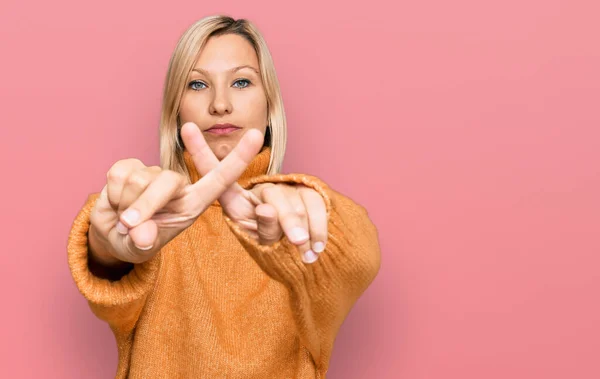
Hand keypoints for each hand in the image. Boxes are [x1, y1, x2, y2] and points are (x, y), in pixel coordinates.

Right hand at [88, 122, 263, 263]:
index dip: (239, 158)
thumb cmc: (138, 242)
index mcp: (194, 203)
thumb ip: (144, 242)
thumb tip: (141, 233)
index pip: (221, 179)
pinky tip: (116, 203)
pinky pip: (118, 174)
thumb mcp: (142, 248)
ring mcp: (154, 173)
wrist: (111, 235)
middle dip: (147, 204)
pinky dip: (112, 195)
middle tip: (129, 226)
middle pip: (168, 181)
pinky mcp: (129, 166)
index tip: (257, 134)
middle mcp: (178, 186)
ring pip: (139, 178)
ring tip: (127, 218)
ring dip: (126, 204)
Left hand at [185, 122, 327, 263]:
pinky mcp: (310, 190)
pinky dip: (319, 228)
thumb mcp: (259, 236)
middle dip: (285, 219)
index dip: (201, 152)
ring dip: (305, 227)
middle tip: (295, 240)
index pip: (216, 174)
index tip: (187, 127)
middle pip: (272, 195)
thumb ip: (261, 226)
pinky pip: (317, 206)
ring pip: (296, 203)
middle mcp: (261, 187)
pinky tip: (318, 247)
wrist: (300, 237)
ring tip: (308, 251)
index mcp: (237, 198)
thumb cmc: (268, 237)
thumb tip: (265, 208)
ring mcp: (287, 187)